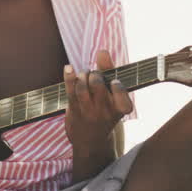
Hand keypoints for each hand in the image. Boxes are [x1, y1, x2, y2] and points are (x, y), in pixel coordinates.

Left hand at [64, 50, 132, 180]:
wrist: (90, 139)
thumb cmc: (104, 109)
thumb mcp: (113, 94)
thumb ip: (109, 70)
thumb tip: (102, 50)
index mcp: (120, 109)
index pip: (122, 97)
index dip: (117, 88)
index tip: (114, 82)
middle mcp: (105, 112)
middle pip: (97, 84)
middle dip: (95, 74)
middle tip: (95, 76)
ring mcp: (88, 112)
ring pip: (82, 85)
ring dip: (82, 75)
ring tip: (84, 76)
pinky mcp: (74, 110)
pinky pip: (70, 89)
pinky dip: (69, 75)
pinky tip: (69, 68)